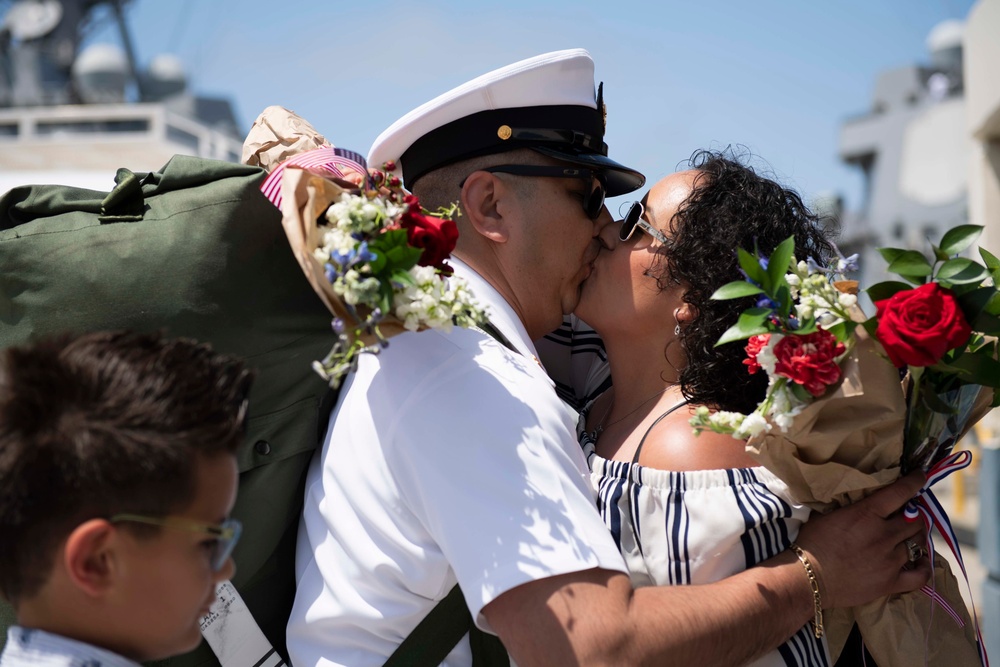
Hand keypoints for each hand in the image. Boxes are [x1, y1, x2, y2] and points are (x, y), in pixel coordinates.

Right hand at [794, 471, 930, 608]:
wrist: (808, 578)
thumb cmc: (811, 543)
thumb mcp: (826, 515)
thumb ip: (847, 506)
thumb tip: (856, 498)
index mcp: (866, 514)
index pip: (900, 492)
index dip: (915, 482)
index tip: (920, 477)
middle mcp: (883, 535)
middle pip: (915, 519)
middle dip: (915, 514)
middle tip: (910, 514)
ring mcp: (890, 560)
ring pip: (918, 543)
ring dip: (916, 537)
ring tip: (910, 536)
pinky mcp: (891, 582)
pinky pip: (920, 575)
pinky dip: (925, 566)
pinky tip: (920, 560)